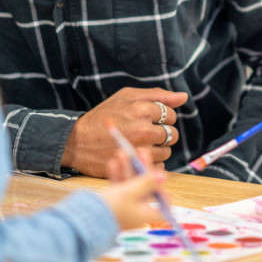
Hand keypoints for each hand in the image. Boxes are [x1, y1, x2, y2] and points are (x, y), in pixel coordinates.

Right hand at [63, 87, 187, 175]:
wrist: (77, 142)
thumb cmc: (103, 116)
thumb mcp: (126, 96)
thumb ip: (157, 95)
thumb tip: (183, 97)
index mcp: (142, 109)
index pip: (171, 114)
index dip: (163, 117)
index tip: (150, 120)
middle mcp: (143, 129)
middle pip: (172, 134)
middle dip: (163, 134)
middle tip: (145, 133)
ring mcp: (140, 149)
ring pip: (167, 151)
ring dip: (158, 149)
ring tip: (140, 144)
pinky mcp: (135, 166)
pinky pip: (158, 166)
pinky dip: (151, 162)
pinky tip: (137, 155)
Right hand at [98, 147, 166, 229]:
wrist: (84, 220)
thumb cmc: (112, 207)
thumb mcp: (132, 192)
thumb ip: (147, 183)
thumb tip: (164, 177)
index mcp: (146, 213)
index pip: (162, 205)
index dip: (164, 192)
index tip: (163, 177)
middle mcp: (137, 211)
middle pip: (144, 187)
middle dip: (141, 168)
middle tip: (141, 151)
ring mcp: (124, 207)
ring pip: (130, 184)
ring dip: (127, 168)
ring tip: (124, 152)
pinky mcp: (112, 204)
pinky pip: (118, 187)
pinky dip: (117, 176)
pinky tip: (113, 163)